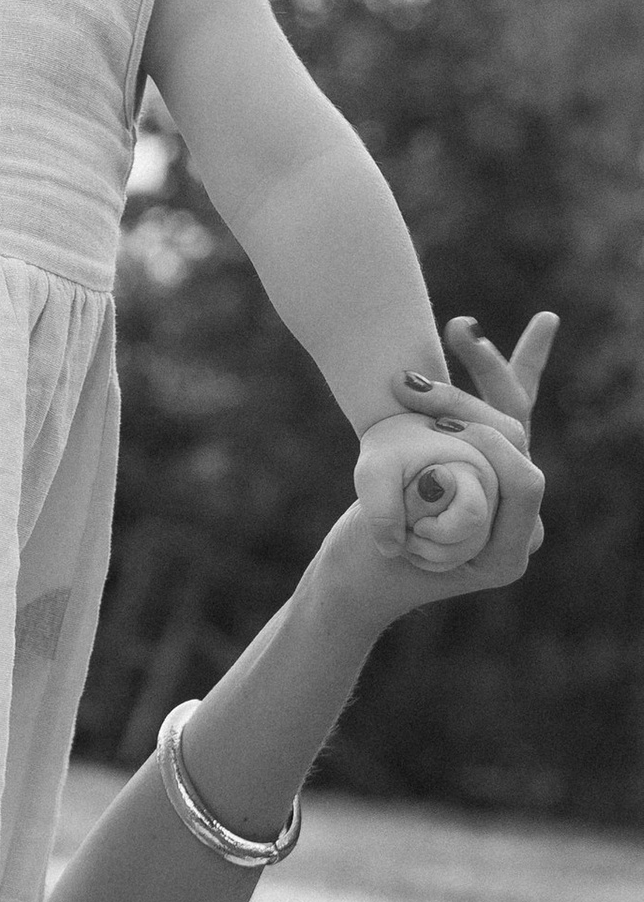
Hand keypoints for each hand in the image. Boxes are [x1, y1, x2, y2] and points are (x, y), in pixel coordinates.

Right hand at [323, 308, 554, 630]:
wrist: (355, 579)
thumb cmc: (361, 563)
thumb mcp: (374, 535)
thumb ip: (395, 511)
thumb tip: (429, 476)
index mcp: (507, 550)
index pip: (525, 479)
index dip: (489, 445)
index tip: (434, 428)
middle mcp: (517, 520)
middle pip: (519, 436)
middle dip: (478, 390)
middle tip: (428, 366)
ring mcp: (502, 492)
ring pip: (515, 414)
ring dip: (493, 365)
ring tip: (459, 328)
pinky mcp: (484, 469)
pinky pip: (512, 412)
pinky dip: (522, 368)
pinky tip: (546, 323)